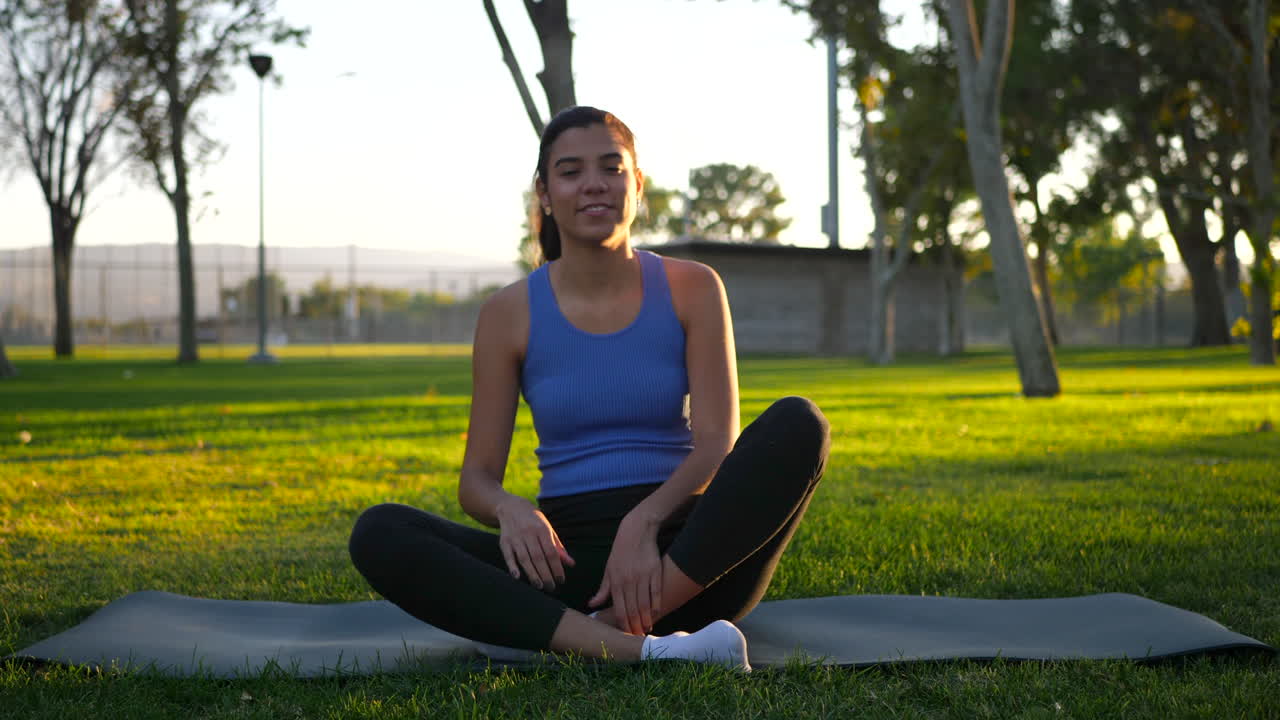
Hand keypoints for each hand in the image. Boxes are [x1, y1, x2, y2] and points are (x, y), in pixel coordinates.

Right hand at [495, 495, 574, 590]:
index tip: (561, 580)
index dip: (557, 567)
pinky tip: (517, 577)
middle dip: (546, 574)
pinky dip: (512, 566)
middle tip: (551, 588)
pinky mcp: (504, 541)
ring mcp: (516, 537)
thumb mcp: (548, 529)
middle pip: (538, 557)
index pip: (551, 552)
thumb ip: (558, 547)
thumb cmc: (534, 521)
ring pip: (524, 558)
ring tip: (539, 586)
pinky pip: (508, 555)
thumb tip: (571, 564)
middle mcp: (529, 533)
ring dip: (532, 574)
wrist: (511, 507)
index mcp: (542, 529)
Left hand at [588, 511, 661, 635]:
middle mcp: (628, 581)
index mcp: (615, 581)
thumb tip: (592, 604)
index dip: (623, 624)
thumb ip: (603, 590)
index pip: (619, 609)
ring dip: (646, 618)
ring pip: (645, 603)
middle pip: (632, 609)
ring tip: (647, 628)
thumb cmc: (620, 552)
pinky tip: (656, 613)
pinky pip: (656, 592)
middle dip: (635, 625)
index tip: (627, 634)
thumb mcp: (609, 569)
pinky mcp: (655, 571)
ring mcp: (642, 576)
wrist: (636, 531)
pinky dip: (657, 604)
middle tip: (638, 637)